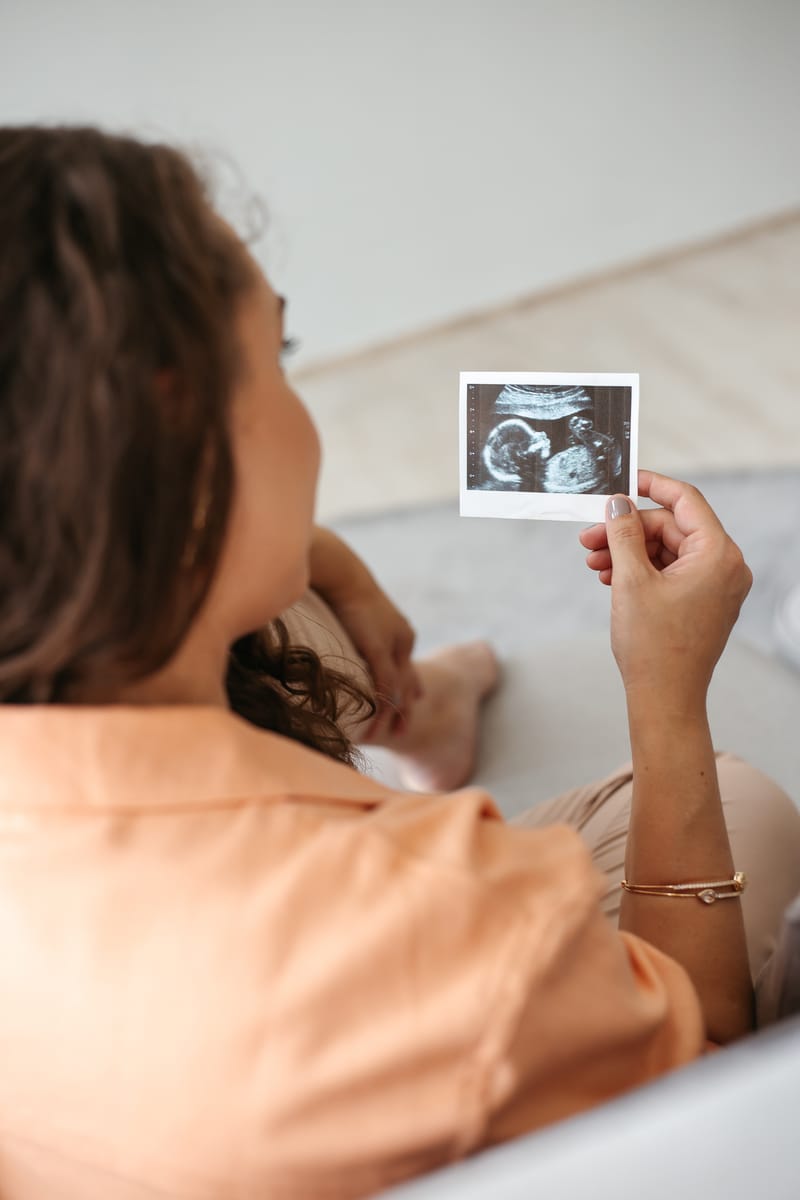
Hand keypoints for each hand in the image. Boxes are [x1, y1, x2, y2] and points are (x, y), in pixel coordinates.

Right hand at [308, 528, 422, 732]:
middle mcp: (402, 640)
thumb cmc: (342, 589)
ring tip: (387, 735)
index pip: (406, 666)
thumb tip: (352, 641)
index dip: (409, 687)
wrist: (340, 574)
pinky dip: (382, 707)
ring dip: (392, 715)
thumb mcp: (358, 615)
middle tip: (403, 729)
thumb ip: (363, 634)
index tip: (410, 702)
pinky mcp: (379, 649)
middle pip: (408, 681)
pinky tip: (377, 722)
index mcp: (400, 631)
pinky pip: (385, 686)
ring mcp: (393, 646)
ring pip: (398, 689)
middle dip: (406, 707)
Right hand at [579, 471, 751, 708]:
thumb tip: (618, 504)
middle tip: (589, 539)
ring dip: (628, 553)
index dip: (651, 486)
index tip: (622, 482)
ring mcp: (716, 586)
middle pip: (670, 528)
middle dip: (627, 531)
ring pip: (666, 551)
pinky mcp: (703, 602)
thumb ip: (623, 534)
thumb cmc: (654, 647)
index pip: (685, 500)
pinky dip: (641, 571)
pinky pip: (670, 572)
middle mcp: (726, 567)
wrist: (665, 699)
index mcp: (718, 555)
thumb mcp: (630, 581)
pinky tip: (611, 579)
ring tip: (594, 564)